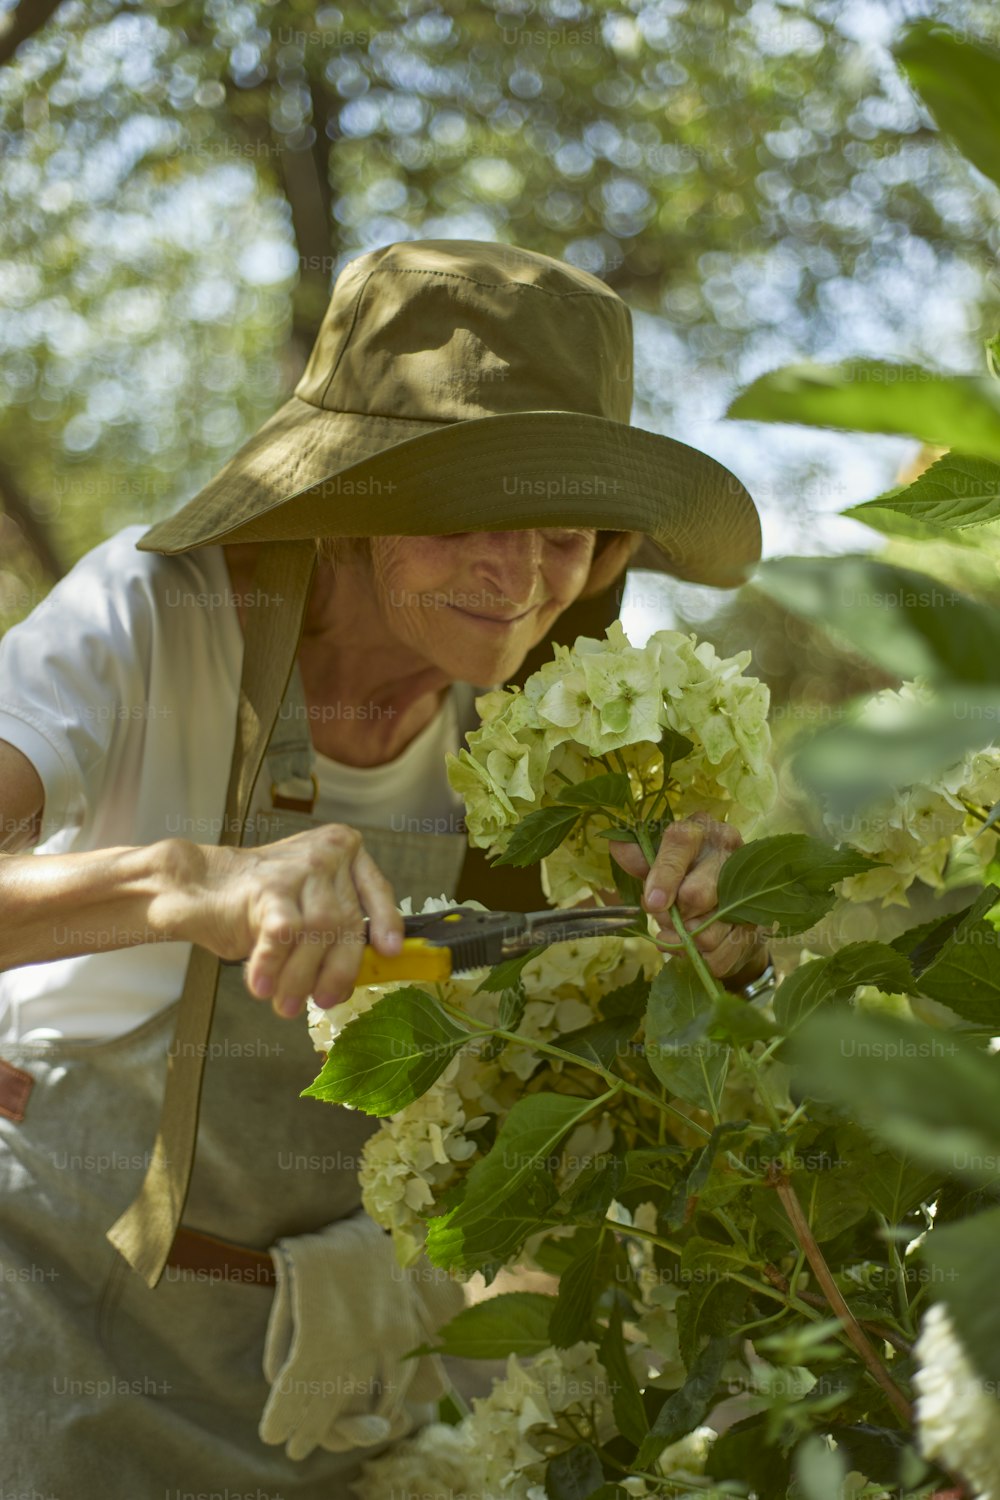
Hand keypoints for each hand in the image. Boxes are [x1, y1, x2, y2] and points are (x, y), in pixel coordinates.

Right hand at [164, 826, 404, 1018]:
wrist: (201, 886)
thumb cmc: (260, 903)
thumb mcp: (309, 905)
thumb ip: (335, 929)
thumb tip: (350, 982)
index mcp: (343, 851)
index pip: (376, 889)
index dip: (386, 922)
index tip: (390, 952)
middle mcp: (325, 855)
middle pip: (346, 920)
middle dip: (336, 969)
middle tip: (323, 1002)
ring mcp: (298, 868)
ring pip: (318, 931)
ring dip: (301, 976)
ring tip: (284, 1004)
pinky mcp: (268, 888)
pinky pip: (283, 934)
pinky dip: (275, 965)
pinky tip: (262, 986)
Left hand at [607, 811, 767, 982]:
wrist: (723, 900)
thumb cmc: (681, 875)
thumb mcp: (657, 861)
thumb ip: (640, 858)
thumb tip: (619, 847)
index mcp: (702, 829)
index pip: (681, 842)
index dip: (664, 874)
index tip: (653, 903)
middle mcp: (730, 852)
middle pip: (697, 894)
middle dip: (674, 915)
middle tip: (667, 917)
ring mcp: (749, 889)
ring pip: (708, 931)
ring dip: (686, 941)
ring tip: (681, 932)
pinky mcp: (756, 925)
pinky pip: (721, 955)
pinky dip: (702, 959)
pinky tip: (697, 950)